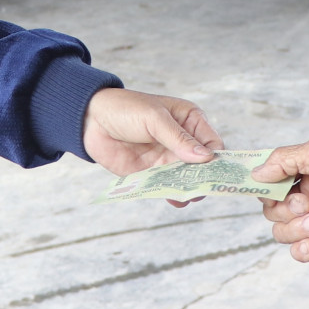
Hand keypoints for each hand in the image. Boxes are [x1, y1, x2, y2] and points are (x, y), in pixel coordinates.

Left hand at [82, 88, 223, 185]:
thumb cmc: (126, 109)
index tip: (217, 173)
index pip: (213, 144)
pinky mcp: (151, 174)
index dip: (217, 159)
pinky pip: (165, 187)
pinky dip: (171, 194)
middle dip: (204, 178)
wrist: (90, 120)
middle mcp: (182, 143)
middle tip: (203, 189)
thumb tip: (206, 157)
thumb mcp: (154, 118)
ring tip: (188, 196)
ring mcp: (167, 160)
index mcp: (190, 121)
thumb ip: (178, 138)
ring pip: (186, 179)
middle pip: (202, 166)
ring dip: (189, 188)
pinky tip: (174, 199)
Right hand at [254, 139, 308, 260]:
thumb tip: (257, 172)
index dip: (263, 187)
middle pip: (271, 210)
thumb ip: (286, 158)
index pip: (270, 183)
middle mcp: (306, 199)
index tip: (263, 189)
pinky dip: (301, 248)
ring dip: (295, 229)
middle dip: (285, 210)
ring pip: (281, 232)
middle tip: (307, 205)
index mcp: (304, 175)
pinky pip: (298, 252)